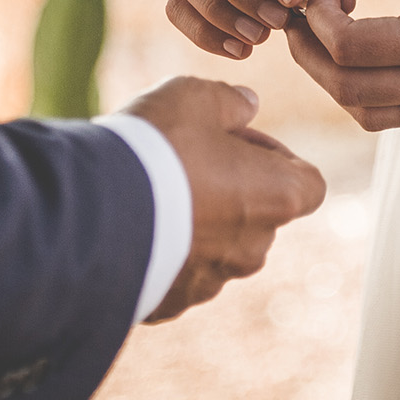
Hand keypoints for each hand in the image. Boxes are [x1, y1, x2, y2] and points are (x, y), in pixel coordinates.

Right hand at [119, 76, 326, 321]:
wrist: (93, 213)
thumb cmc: (157, 148)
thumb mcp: (195, 97)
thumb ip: (229, 101)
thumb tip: (247, 104)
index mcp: (279, 196)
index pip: (307, 182)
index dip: (274, 156)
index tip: (234, 139)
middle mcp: (255, 246)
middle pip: (257, 213)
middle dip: (229, 188)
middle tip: (183, 160)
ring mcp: (214, 280)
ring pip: (216, 246)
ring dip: (195, 222)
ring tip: (149, 192)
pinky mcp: (172, 302)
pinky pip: (175, 273)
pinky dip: (162, 252)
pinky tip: (129, 226)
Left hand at [286, 0, 399, 131]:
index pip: (349, 47)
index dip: (315, 18)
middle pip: (346, 88)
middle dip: (309, 52)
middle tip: (300, 13)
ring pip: (365, 111)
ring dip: (331, 78)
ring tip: (322, 34)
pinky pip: (396, 113)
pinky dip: (364, 89)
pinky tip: (358, 51)